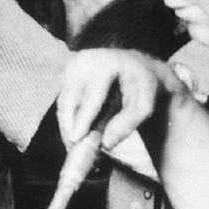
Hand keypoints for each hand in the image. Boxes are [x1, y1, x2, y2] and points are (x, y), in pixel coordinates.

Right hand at [55, 49, 172, 161]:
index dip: (83, 118)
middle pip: (70, 98)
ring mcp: (73, 65)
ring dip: (67, 124)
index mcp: (107, 62)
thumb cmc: (143, 86)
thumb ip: (128, 123)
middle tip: (72, 148)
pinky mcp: (67, 73)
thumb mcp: (145, 104)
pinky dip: (68, 118)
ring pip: (63, 100)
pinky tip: (74, 132)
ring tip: (73, 145)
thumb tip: (106, 144)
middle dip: (69, 125)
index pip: (93, 95)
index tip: (76, 139)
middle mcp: (85, 60)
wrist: (137, 65)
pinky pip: (63, 100)